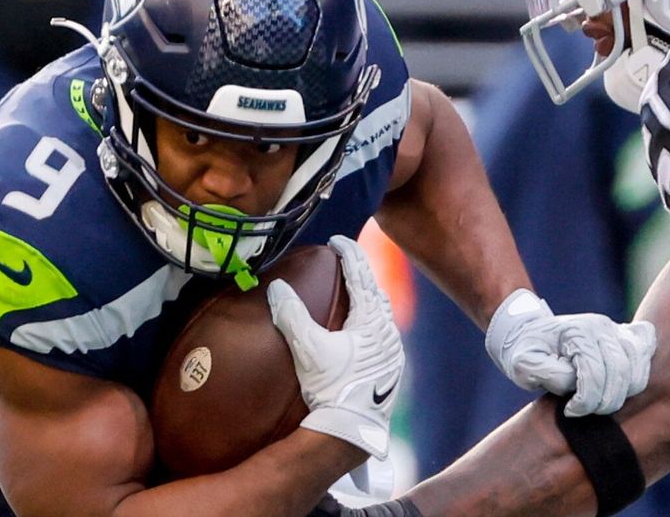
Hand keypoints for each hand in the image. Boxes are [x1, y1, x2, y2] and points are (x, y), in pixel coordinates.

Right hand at [268, 235, 403, 458]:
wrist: (352, 429)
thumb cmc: (331, 387)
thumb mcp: (308, 348)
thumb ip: (291, 315)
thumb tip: (277, 287)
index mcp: (370, 321)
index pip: (360, 276)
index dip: (348, 254)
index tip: (337, 240)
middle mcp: (387, 332)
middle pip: (375, 291)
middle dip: (360, 273)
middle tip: (344, 260)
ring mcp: (392, 351)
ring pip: (382, 313)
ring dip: (367, 297)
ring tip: (353, 290)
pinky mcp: (391, 368)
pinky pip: (384, 332)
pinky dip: (371, 320)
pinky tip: (362, 329)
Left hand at [485, 289, 656, 416]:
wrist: (531, 333)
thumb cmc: (527, 352)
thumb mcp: (523, 364)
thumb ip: (546, 374)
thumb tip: (574, 383)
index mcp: (577, 331)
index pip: (595, 374)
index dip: (585, 401)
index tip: (569, 411)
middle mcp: (602, 326)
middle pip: (622, 375)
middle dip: (604, 402)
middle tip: (583, 410)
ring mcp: (619, 330)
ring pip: (638, 373)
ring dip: (620, 395)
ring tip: (595, 400)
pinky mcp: (629, 337)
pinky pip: (648, 362)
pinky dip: (637, 380)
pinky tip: (615, 386)